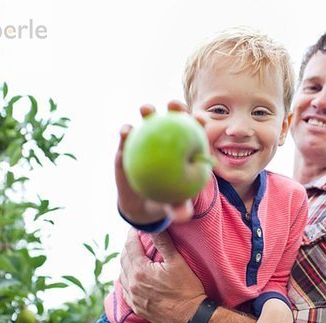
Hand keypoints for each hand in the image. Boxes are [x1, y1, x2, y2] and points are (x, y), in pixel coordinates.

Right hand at [115, 101, 197, 223]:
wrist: (141, 204)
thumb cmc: (165, 202)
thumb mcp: (172, 207)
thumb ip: (179, 209)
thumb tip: (182, 216)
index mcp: (184, 150)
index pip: (194, 132)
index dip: (198, 122)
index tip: (200, 119)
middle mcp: (166, 141)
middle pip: (173, 119)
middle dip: (176, 107)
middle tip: (173, 104)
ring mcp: (147, 141)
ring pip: (148, 122)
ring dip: (148, 112)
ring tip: (146, 109)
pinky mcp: (128, 145)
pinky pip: (127, 136)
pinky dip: (126, 132)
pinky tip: (125, 131)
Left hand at [119, 228, 205, 322]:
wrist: (191, 318)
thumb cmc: (186, 289)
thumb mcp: (177, 262)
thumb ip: (163, 242)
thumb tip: (155, 226)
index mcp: (140, 270)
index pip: (130, 246)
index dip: (132, 234)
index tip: (136, 227)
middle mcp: (132, 284)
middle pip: (124, 259)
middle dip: (129, 246)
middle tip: (135, 238)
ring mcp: (133, 297)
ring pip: (122, 274)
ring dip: (126, 262)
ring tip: (134, 254)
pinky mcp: (137, 308)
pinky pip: (125, 290)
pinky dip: (126, 279)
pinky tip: (132, 276)